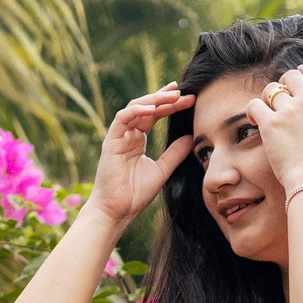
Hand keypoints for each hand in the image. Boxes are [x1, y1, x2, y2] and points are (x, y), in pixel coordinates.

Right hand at [86, 84, 193, 229]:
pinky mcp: (110, 140)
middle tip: (183, 91)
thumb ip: (175, 153)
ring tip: (173, 95)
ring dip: (154, 100)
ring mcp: (118, 136)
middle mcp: (127, 134)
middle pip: (147, 107)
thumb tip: (191, 138)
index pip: (155, 115)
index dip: (171, 106)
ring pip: (135, 108)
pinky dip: (138, 111)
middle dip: (164, 97)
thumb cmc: (135, 194)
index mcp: (137, 139)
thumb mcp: (162, 170)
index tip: (189, 100)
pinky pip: (123, 118)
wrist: (118, 211)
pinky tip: (154, 109)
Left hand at [245, 65, 302, 193]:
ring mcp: (289, 111)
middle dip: (282, 85)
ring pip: (271, 89)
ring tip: (266, 114)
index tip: (296, 77)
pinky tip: (255, 122)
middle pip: (290, 76)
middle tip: (277, 101)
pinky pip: (254, 104)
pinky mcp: (271, 124)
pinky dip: (252, 111)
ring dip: (266, 99)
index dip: (302, 72)